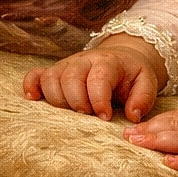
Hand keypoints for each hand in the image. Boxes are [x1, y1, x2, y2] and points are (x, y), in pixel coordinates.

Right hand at [23, 37, 165, 121]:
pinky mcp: (54, 72)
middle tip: (87, 116)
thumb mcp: (146, 83)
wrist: (122, 59)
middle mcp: (84, 61)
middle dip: (77, 101)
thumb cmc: (132, 75)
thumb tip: (133, 116)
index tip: (105, 117)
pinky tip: (34, 99)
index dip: (99, 99)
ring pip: (51, 78)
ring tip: (71, 113)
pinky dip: (31, 86)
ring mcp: (66, 65)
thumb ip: (143, 98)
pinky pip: (35, 75)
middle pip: (70, 78)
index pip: (98, 78)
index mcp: (108, 62)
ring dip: (57, 99)